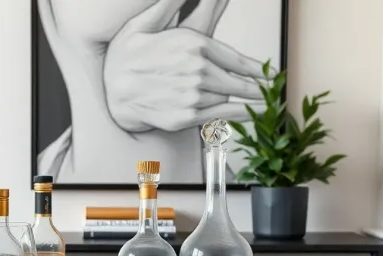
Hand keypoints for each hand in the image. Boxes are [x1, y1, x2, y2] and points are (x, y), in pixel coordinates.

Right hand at [103, 0, 265, 132]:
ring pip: (229, 98)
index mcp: (192, 45)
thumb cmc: (124, 59)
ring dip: (245, 101)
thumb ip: (167, 5)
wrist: (110, 95)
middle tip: (271, 91)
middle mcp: (197, 71)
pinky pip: (220, 116)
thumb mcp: (143, 23)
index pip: (234, 58)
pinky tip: (250, 115)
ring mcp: (193, 96)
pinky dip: (239, 116)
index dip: (255, 68)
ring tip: (262, 103)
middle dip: (257, 87)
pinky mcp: (186, 117)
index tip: (270, 73)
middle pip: (238, 81)